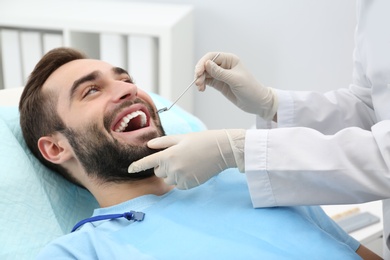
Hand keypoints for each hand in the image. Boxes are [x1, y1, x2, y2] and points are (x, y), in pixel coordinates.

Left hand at [128, 129, 245, 188]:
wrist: (221, 150)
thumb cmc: (201, 140)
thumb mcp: (181, 138)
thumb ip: (163, 143)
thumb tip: (149, 146)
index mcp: (168, 154)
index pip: (147, 162)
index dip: (137, 166)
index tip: (130, 169)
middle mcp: (172, 168)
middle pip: (158, 171)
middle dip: (163, 165)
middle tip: (177, 156)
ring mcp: (180, 178)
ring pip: (168, 179)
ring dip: (172, 173)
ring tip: (187, 163)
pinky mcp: (188, 185)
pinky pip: (178, 185)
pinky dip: (181, 179)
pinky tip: (191, 170)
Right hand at [195, 52, 277, 119]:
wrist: (257, 102)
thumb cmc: (250, 89)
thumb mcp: (235, 80)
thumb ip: (220, 72)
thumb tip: (207, 64)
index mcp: (230, 60)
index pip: (212, 57)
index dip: (203, 63)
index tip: (198, 72)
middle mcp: (224, 65)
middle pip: (206, 65)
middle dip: (200, 73)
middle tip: (197, 82)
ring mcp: (221, 75)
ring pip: (205, 74)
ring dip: (200, 79)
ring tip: (200, 88)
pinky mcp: (219, 84)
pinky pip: (207, 81)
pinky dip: (202, 84)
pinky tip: (202, 89)